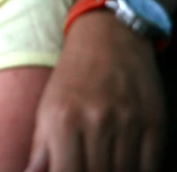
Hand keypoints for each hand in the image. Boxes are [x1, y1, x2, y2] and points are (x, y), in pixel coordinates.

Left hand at [26, 12, 165, 171]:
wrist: (110, 37)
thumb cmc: (72, 76)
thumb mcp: (47, 107)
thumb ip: (41, 148)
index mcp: (62, 120)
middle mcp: (96, 122)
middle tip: (86, 168)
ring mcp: (129, 123)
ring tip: (104, 166)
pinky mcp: (155, 123)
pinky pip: (150, 167)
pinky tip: (127, 165)